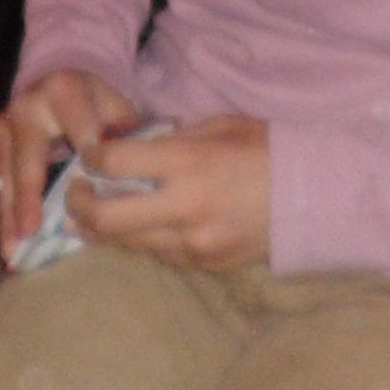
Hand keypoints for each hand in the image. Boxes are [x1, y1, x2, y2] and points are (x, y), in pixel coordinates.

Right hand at [0, 70, 140, 257]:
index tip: (90, 178)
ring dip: (9, 216)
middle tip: (33, 230)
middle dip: (29, 194)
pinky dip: (4, 218)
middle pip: (28, 154)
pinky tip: (11, 246)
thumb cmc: (96, 110)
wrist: (62, 93)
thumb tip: (137, 174)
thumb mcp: (116, 112)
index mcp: (63, 90)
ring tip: (14, 251)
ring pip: (5, 175)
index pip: (74, 120)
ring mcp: (4, 128)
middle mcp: (26, 106)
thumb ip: (126, 137)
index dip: (83, 146)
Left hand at [69, 114, 269, 271]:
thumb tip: (131, 146)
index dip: (93, 158)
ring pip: (129, 243)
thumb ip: (173, 138)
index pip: (117, 163)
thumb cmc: (266, 149)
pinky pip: (160, 254)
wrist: (315, 197)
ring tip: (92, 215)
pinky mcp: (205, 264)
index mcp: (189, 162)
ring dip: (105, 229)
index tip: (90, 156)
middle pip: (108, 217)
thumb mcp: (220, 125)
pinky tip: (139, 227)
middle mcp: (185, 207)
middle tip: (74, 195)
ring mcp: (194, 242)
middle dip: (80, 206)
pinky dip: (144, 240)